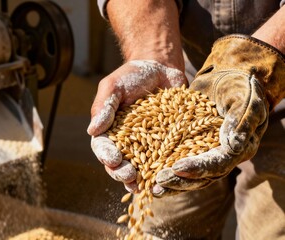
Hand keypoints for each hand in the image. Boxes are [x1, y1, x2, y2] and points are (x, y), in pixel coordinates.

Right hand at [88, 60, 186, 191]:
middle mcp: (126, 140)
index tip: (113, 160)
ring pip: (139, 166)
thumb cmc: (131, 75)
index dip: (107, 155)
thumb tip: (91, 131)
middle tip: (128, 176)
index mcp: (109, 129)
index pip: (103, 147)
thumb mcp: (113, 87)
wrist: (160, 67)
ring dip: (139, 178)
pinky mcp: (165, 143)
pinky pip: (163, 159)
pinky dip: (162, 170)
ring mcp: (146, 143)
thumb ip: (103, 107)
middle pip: (119, 162)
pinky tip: (164, 178)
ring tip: (142, 185)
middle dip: (121, 172)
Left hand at [153, 35, 284, 196]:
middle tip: (158, 183)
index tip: (177, 168)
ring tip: (152, 188)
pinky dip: (166, 170)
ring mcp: (207, 154)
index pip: (218, 163)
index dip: (198, 167)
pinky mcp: (192, 149)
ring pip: (190, 176)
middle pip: (202, 176)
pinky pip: (179, 165)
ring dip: (171, 183)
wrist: (225, 78)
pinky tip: (149, 176)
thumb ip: (240, 120)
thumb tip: (232, 146)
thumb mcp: (243, 97)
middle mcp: (224, 157)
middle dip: (180, 181)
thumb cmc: (237, 85)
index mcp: (239, 147)